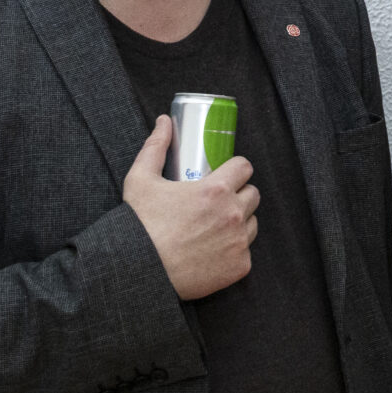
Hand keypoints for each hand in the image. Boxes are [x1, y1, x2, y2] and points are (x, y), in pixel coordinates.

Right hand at [123, 115, 259, 299]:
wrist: (138, 270)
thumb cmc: (140, 225)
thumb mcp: (141, 179)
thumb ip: (156, 146)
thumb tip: (164, 121)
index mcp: (216, 189)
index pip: (245, 167)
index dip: (236, 170)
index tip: (225, 176)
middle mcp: (233, 214)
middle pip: (252, 195)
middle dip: (238, 195)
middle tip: (218, 203)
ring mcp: (238, 242)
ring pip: (252, 224)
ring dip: (240, 222)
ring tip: (216, 227)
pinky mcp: (240, 266)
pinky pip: (245, 252)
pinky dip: (234, 251)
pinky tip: (214, 252)